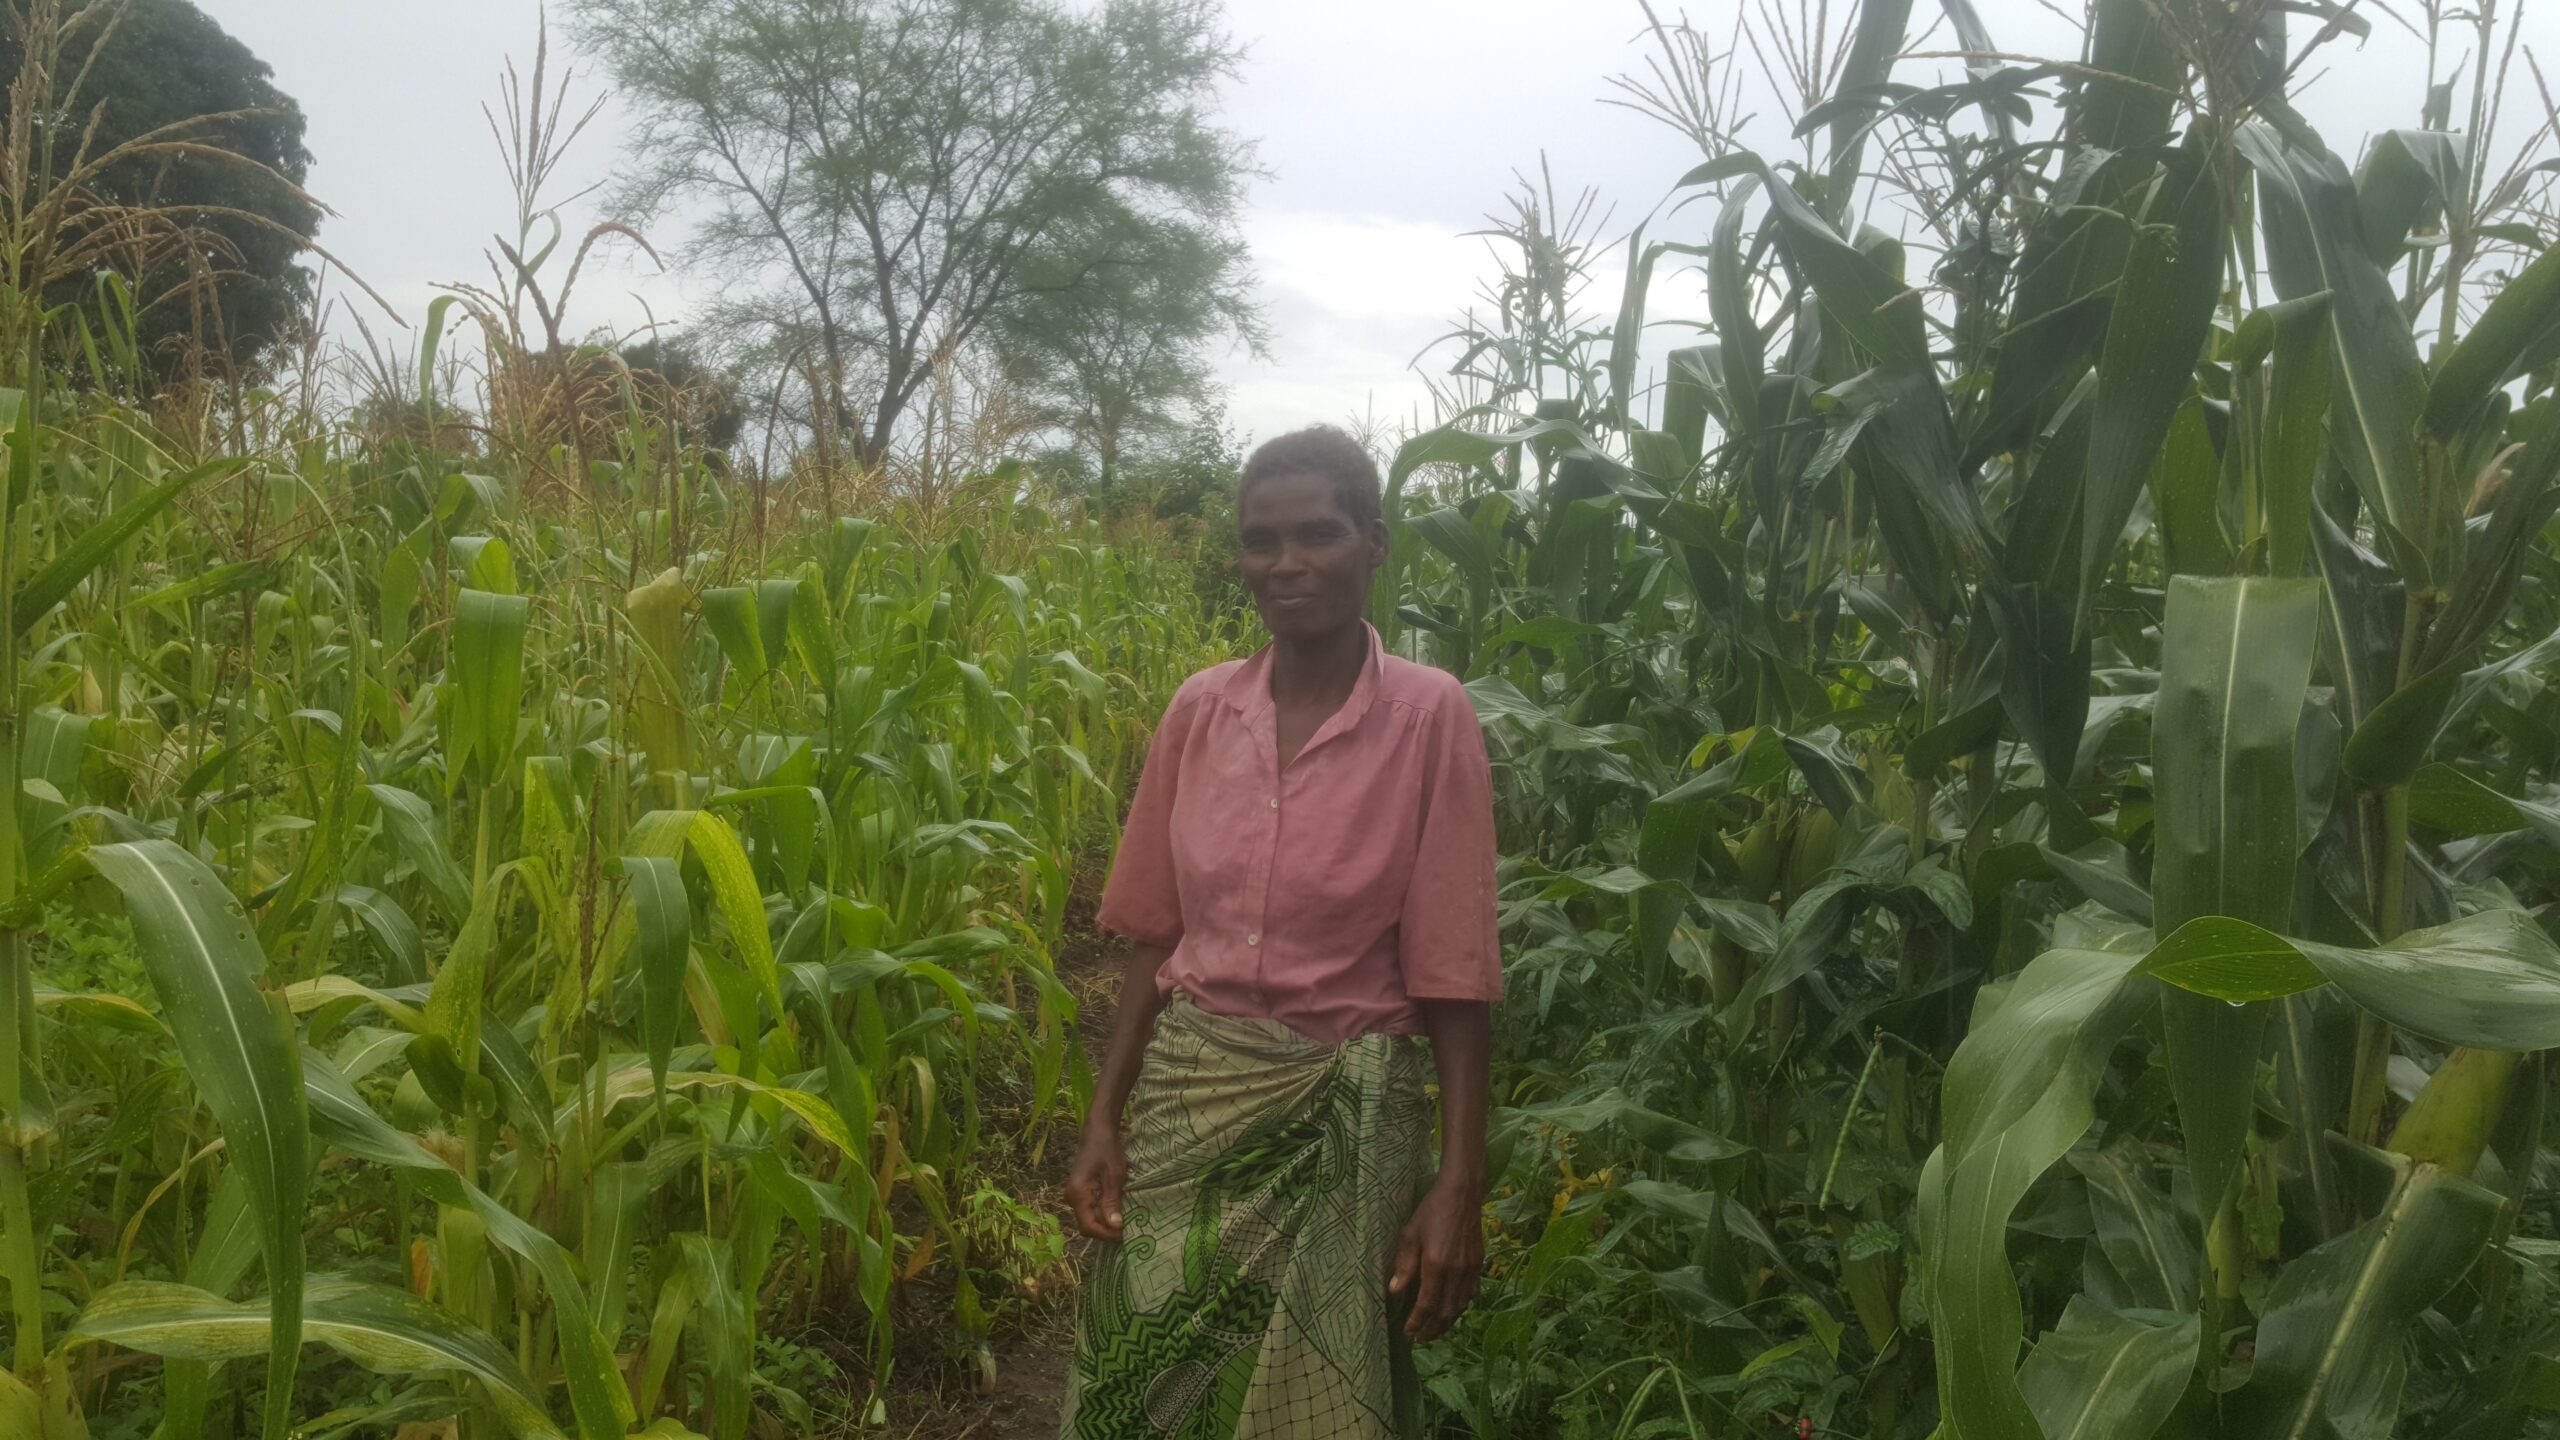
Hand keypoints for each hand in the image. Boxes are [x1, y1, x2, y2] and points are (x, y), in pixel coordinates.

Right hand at [1064, 1122, 1128, 1240]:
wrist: (1099, 1131)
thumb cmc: (1107, 1150)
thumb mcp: (1114, 1176)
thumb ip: (1112, 1202)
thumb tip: (1115, 1227)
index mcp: (1077, 1194)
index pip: (1088, 1226)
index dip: (1106, 1234)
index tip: (1125, 1234)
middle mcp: (1072, 1198)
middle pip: (1088, 1225)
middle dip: (1107, 1231)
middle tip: (1129, 1230)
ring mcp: (1075, 1196)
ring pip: (1090, 1219)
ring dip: (1107, 1223)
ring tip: (1127, 1221)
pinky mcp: (1082, 1193)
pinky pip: (1092, 1209)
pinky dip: (1105, 1213)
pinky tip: (1120, 1210)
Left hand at [1388, 1176, 1483, 1341]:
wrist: (1462, 1195)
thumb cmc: (1431, 1211)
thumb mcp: (1410, 1235)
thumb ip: (1404, 1265)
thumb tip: (1395, 1291)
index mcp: (1436, 1266)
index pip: (1427, 1305)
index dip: (1417, 1322)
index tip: (1408, 1333)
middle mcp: (1456, 1272)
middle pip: (1445, 1312)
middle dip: (1432, 1329)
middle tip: (1420, 1338)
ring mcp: (1470, 1270)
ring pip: (1460, 1307)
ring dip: (1447, 1323)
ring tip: (1434, 1330)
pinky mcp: (1478, 1265)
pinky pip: (1470, 1294)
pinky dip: (1460, 1307)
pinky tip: (1452, 1310)